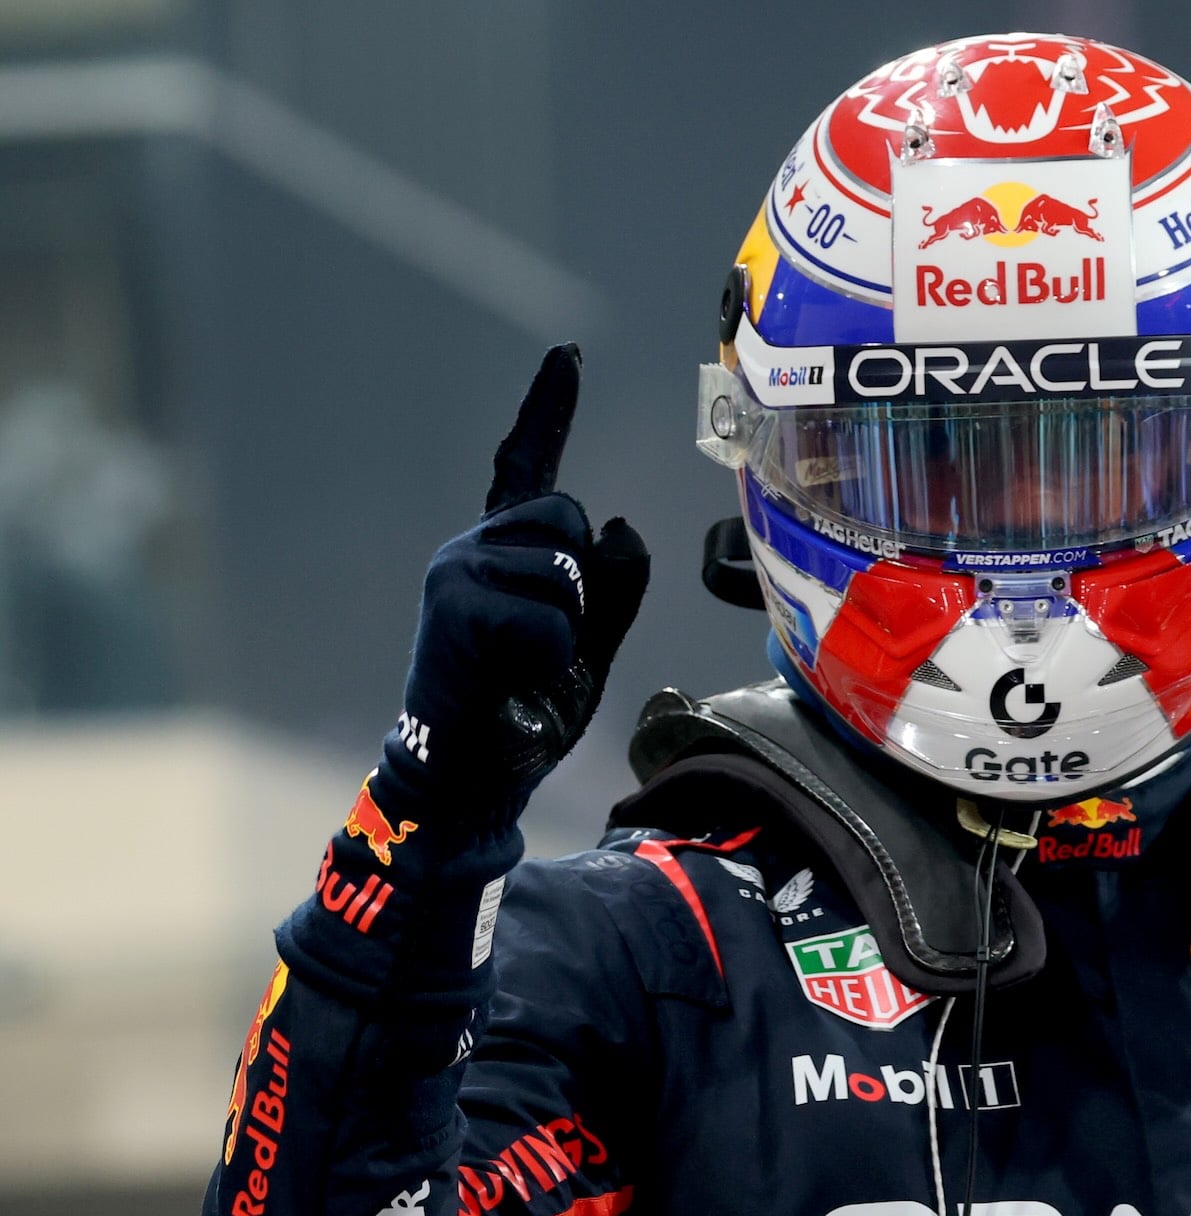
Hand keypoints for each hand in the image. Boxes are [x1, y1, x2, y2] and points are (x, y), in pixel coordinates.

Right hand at [386, 344, 649, 814]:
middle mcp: (472, 546)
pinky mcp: (455, 602)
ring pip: (567, 566)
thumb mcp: (592, 643)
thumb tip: (622, 526)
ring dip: (569, 625)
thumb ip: (616, 587)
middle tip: (545, 644)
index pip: (528, 465)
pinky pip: (553, 615)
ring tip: (525, 664)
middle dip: (582, 583)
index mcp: (504, 551)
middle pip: (571, 516)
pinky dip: (552, 656)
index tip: (568, 355)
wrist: (474, 774)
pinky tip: (513, 677)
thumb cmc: (526, 708)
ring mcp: (457, 568)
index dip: (548, 407)